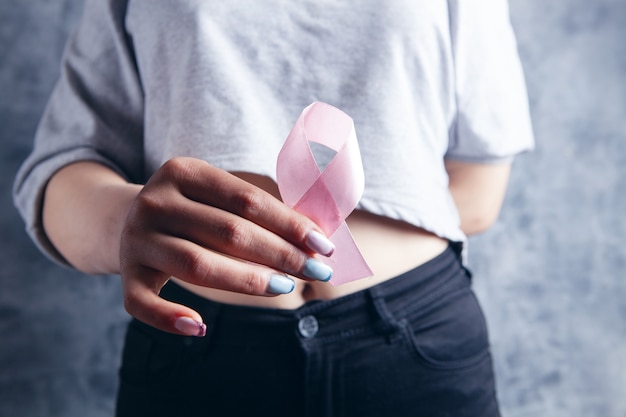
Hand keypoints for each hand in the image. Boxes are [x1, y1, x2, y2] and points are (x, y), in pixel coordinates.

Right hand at [120, 157, 334, 335]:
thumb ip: (256, 212)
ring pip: (196, 265)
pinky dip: (169, 318)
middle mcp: (155, 202)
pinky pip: (142, 303)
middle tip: (315, 271)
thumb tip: (315, 240)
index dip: (289, 223)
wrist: (126, 219)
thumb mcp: (216, 196)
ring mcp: (137, 239)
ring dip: (247, 280)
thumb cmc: (193, 210)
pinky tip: (200, 327)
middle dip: (280, 254)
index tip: (323, 245)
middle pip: (228, 232)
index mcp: (183, 172)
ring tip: (285, 287)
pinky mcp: (126, 274)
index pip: (246, 199)